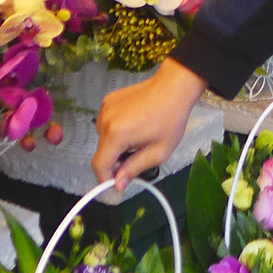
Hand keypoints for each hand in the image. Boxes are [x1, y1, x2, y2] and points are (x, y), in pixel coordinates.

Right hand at [92, 58, 206, 189]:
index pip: (99, 164)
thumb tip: (117, 185)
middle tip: (135, 160)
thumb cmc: (170, 120)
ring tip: (137, 139)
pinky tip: (133, 124)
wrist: (173, 87)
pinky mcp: (108, 99)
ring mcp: (104, 108)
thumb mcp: (158, 152)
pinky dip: (115, 129)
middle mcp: (104, 120)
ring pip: (103, 137)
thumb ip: (134, 169)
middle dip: (114, 161)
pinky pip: (106, 122)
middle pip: (102, 151)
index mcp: (116, 134)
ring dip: (115, 144)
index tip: (116, 185)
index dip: (105, 179)